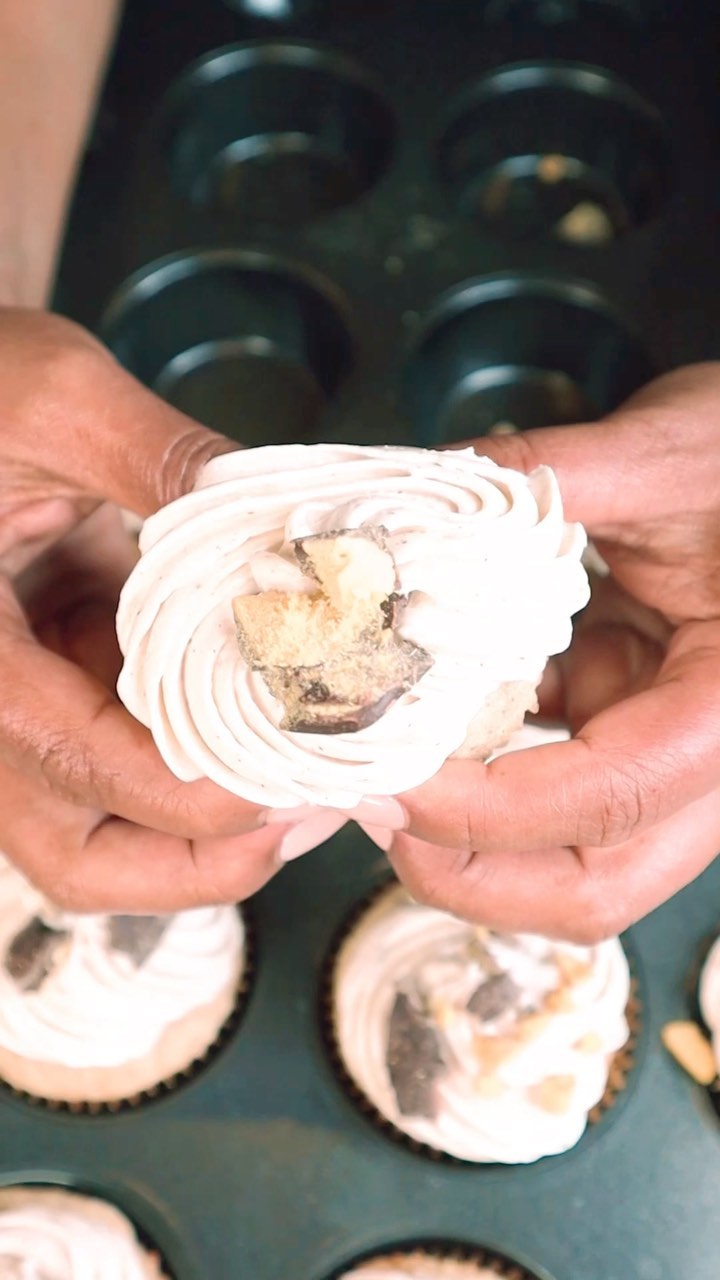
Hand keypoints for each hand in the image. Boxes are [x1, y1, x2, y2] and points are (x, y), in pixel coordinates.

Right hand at [0, 308, 301, 911]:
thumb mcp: (57, 399)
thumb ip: (164, 459)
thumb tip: (286, 519)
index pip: (76, 764)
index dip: (198, 794)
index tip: (304, 771)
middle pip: (80, 857)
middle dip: (201, 859)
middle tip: (308, 814)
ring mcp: (19, 709)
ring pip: (101, 828)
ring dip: (204, 826)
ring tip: (307, 776)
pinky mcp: (54, 689)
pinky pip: (123, 761)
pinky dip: (196, 758)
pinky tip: (268, 714)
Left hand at [372, 364, 719, 941]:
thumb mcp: (662, 453)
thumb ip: (538, 476)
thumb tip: (407, 500)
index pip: (609, 797)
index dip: (485, 811)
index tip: (383, 783)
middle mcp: (712, 761)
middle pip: (594, 884)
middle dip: (469, 874)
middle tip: (371, 811)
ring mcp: (663, 756)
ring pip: (567, 852)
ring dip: (464, 833)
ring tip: (375, 767)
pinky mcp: (624, 727)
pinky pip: (545, 779)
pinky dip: (475, 762)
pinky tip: (415, 708)